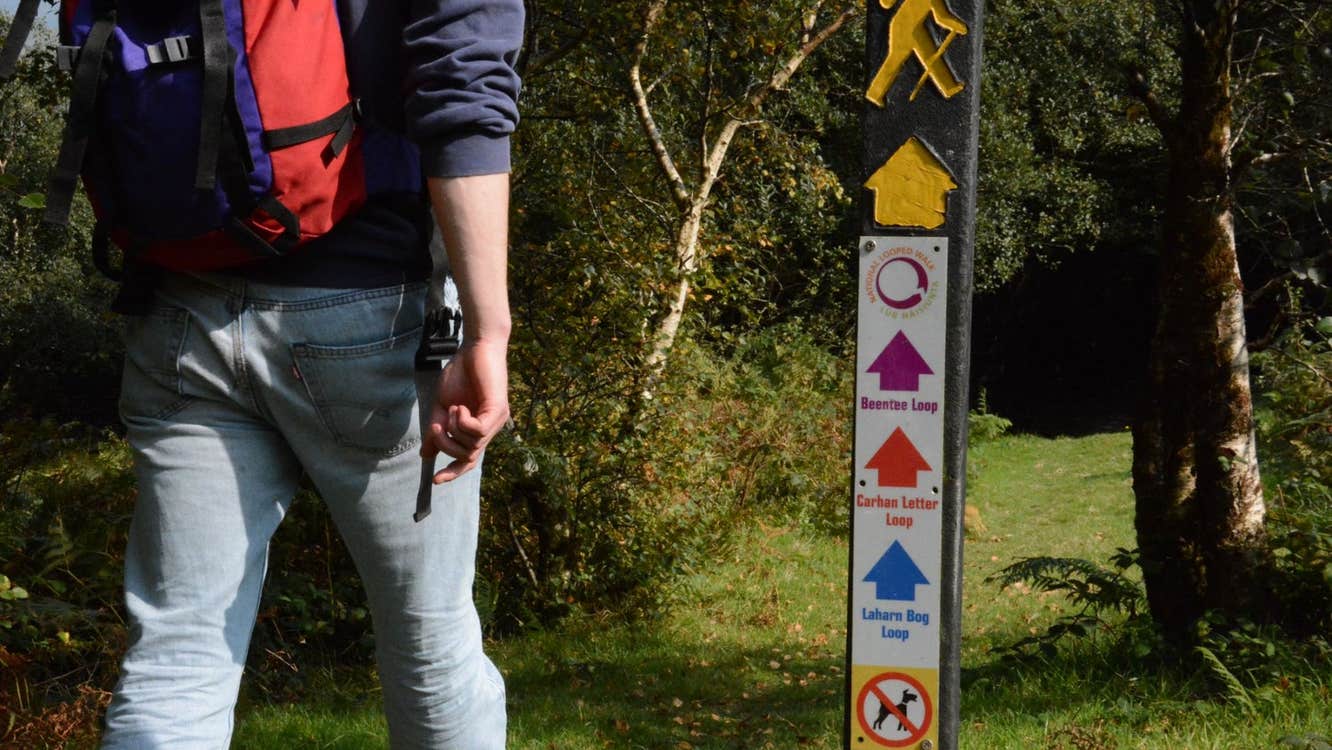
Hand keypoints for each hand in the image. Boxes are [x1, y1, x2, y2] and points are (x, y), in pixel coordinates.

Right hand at [420, 338, 509, 482]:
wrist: (474, 348)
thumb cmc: (460, 374)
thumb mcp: (442, 406)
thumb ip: (437, 430)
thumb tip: (426, 455)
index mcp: (478, 429)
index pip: (469, 461)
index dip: (453, 473)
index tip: (435, 480)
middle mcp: (490, 428)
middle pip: (467, 456)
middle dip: (446, 445)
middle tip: (436, 426)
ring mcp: (496, 420)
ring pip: (472, 445)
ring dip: (454, 430)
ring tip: (452, 409)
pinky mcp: (498, 410)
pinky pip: (477, 431)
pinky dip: (463, 422)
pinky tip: (460, 408)